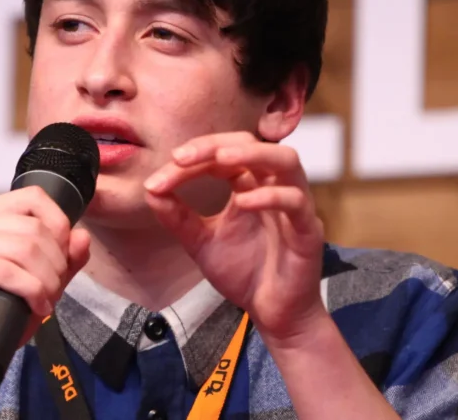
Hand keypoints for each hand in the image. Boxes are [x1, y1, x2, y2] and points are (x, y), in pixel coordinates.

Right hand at [0, 187, 91, 354]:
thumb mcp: (38, 278)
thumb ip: (64, 257)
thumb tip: (82, 236)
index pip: (32, 197)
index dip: (58, 225)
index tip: (63, 258)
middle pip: (32, 228)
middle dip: (55, 262)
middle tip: (55, 289)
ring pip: (23, 248)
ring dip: (46, 279)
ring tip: (47, 300)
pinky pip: (7, 271)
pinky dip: (32, 291)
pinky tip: (38, 307)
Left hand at [143, 131, 326, 344]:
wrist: (272, 313)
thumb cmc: (245, 272)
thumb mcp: (201, 242)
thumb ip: (178, 217)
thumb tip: (150, 190)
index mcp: (248, 185)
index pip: (221, 155)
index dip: (191, 159)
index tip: (159, 178)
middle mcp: (272, 187)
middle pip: (252, 143)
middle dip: (215, 145)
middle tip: (182, 157)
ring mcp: (294, 205)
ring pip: (286, 160)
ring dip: (253, 154)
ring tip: (220, 159)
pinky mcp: (307, 230)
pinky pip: (296, 202)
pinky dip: (271, 196)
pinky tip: (244, 203)